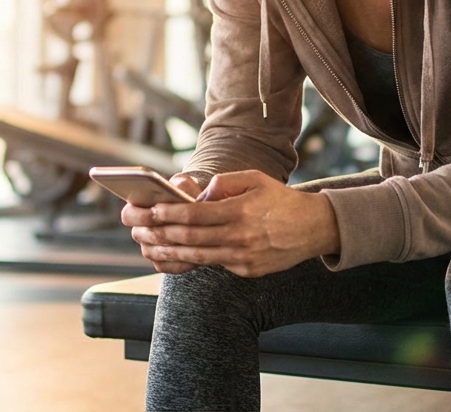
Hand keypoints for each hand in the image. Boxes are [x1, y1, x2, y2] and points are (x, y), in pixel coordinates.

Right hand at [120, 173, 204, 273]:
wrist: (199, 214)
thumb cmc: (187, 195)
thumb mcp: (187, 186)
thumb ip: (183, 185)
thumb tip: (189, 187)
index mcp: (136, 209)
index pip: (128, 214)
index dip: (140, 214)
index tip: (156, 209)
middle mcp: (139, 231)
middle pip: (140, 235)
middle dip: (158, 230)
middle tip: (176, 226)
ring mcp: (149, 249)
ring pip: (155, 252)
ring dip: (172, 246)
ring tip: (189, 242)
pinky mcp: (162, 264)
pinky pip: (168, 266)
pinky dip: (182, 261)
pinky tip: (197, 254)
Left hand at [122, 170, 340, 277]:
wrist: (313, 228)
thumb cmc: (280, 199)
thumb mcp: (255, 179)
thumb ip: (224, 184)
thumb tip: (197, 197)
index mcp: (241, 212)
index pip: (195, 216)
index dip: (168, 214)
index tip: (149, 210)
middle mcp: (241, 237)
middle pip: (190, 239)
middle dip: (159, 233)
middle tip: (137, 228)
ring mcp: (244, 258)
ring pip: (197, 257)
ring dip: (168, 251)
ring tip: (148, 245)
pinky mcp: (247, 271)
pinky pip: (214, 264)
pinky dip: (190, 260)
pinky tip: (173, 255)